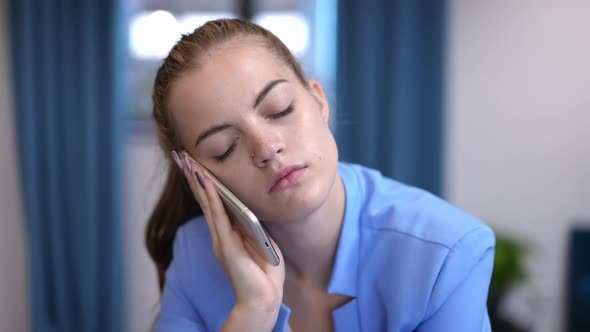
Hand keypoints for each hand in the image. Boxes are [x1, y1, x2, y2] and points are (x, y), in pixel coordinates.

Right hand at [173, 150, 284, 328]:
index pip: (212, 201)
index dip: (203, 182)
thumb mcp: (259, 239)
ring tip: (189, 163)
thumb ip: (250, 223)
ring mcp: (220, 239)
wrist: (264, 298)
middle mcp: (220, 233)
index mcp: (228, 231)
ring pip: (207, 204)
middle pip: (204, 199)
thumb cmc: (264, 271)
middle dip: (193, 177)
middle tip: (182, 156)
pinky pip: (218, 216)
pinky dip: (212, 198)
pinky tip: (206, 183)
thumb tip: (247, 203)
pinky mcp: (226, 245)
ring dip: (198, 182)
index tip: (195, 163)